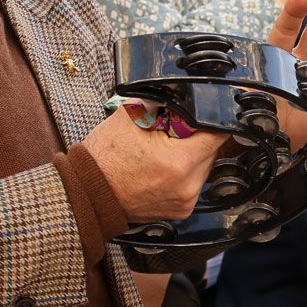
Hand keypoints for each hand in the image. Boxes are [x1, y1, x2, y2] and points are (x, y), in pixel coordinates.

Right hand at [78, 103, 230, 222]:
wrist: (88, 192)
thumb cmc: (104, 158)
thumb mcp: (132, 116)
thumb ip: (163, 103)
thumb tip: (185, 95)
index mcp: (179, 161)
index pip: (218, 134)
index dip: (214, 119)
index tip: (209, 112)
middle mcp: (188, 186)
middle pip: (212, 151)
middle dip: (198, 136)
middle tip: (173, 131)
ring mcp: (186, 201)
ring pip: (205, 167)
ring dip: (192, 155)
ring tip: (165, 150)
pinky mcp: (182, 210)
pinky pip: (194, 183)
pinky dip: (185, 173)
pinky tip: (164, 167)